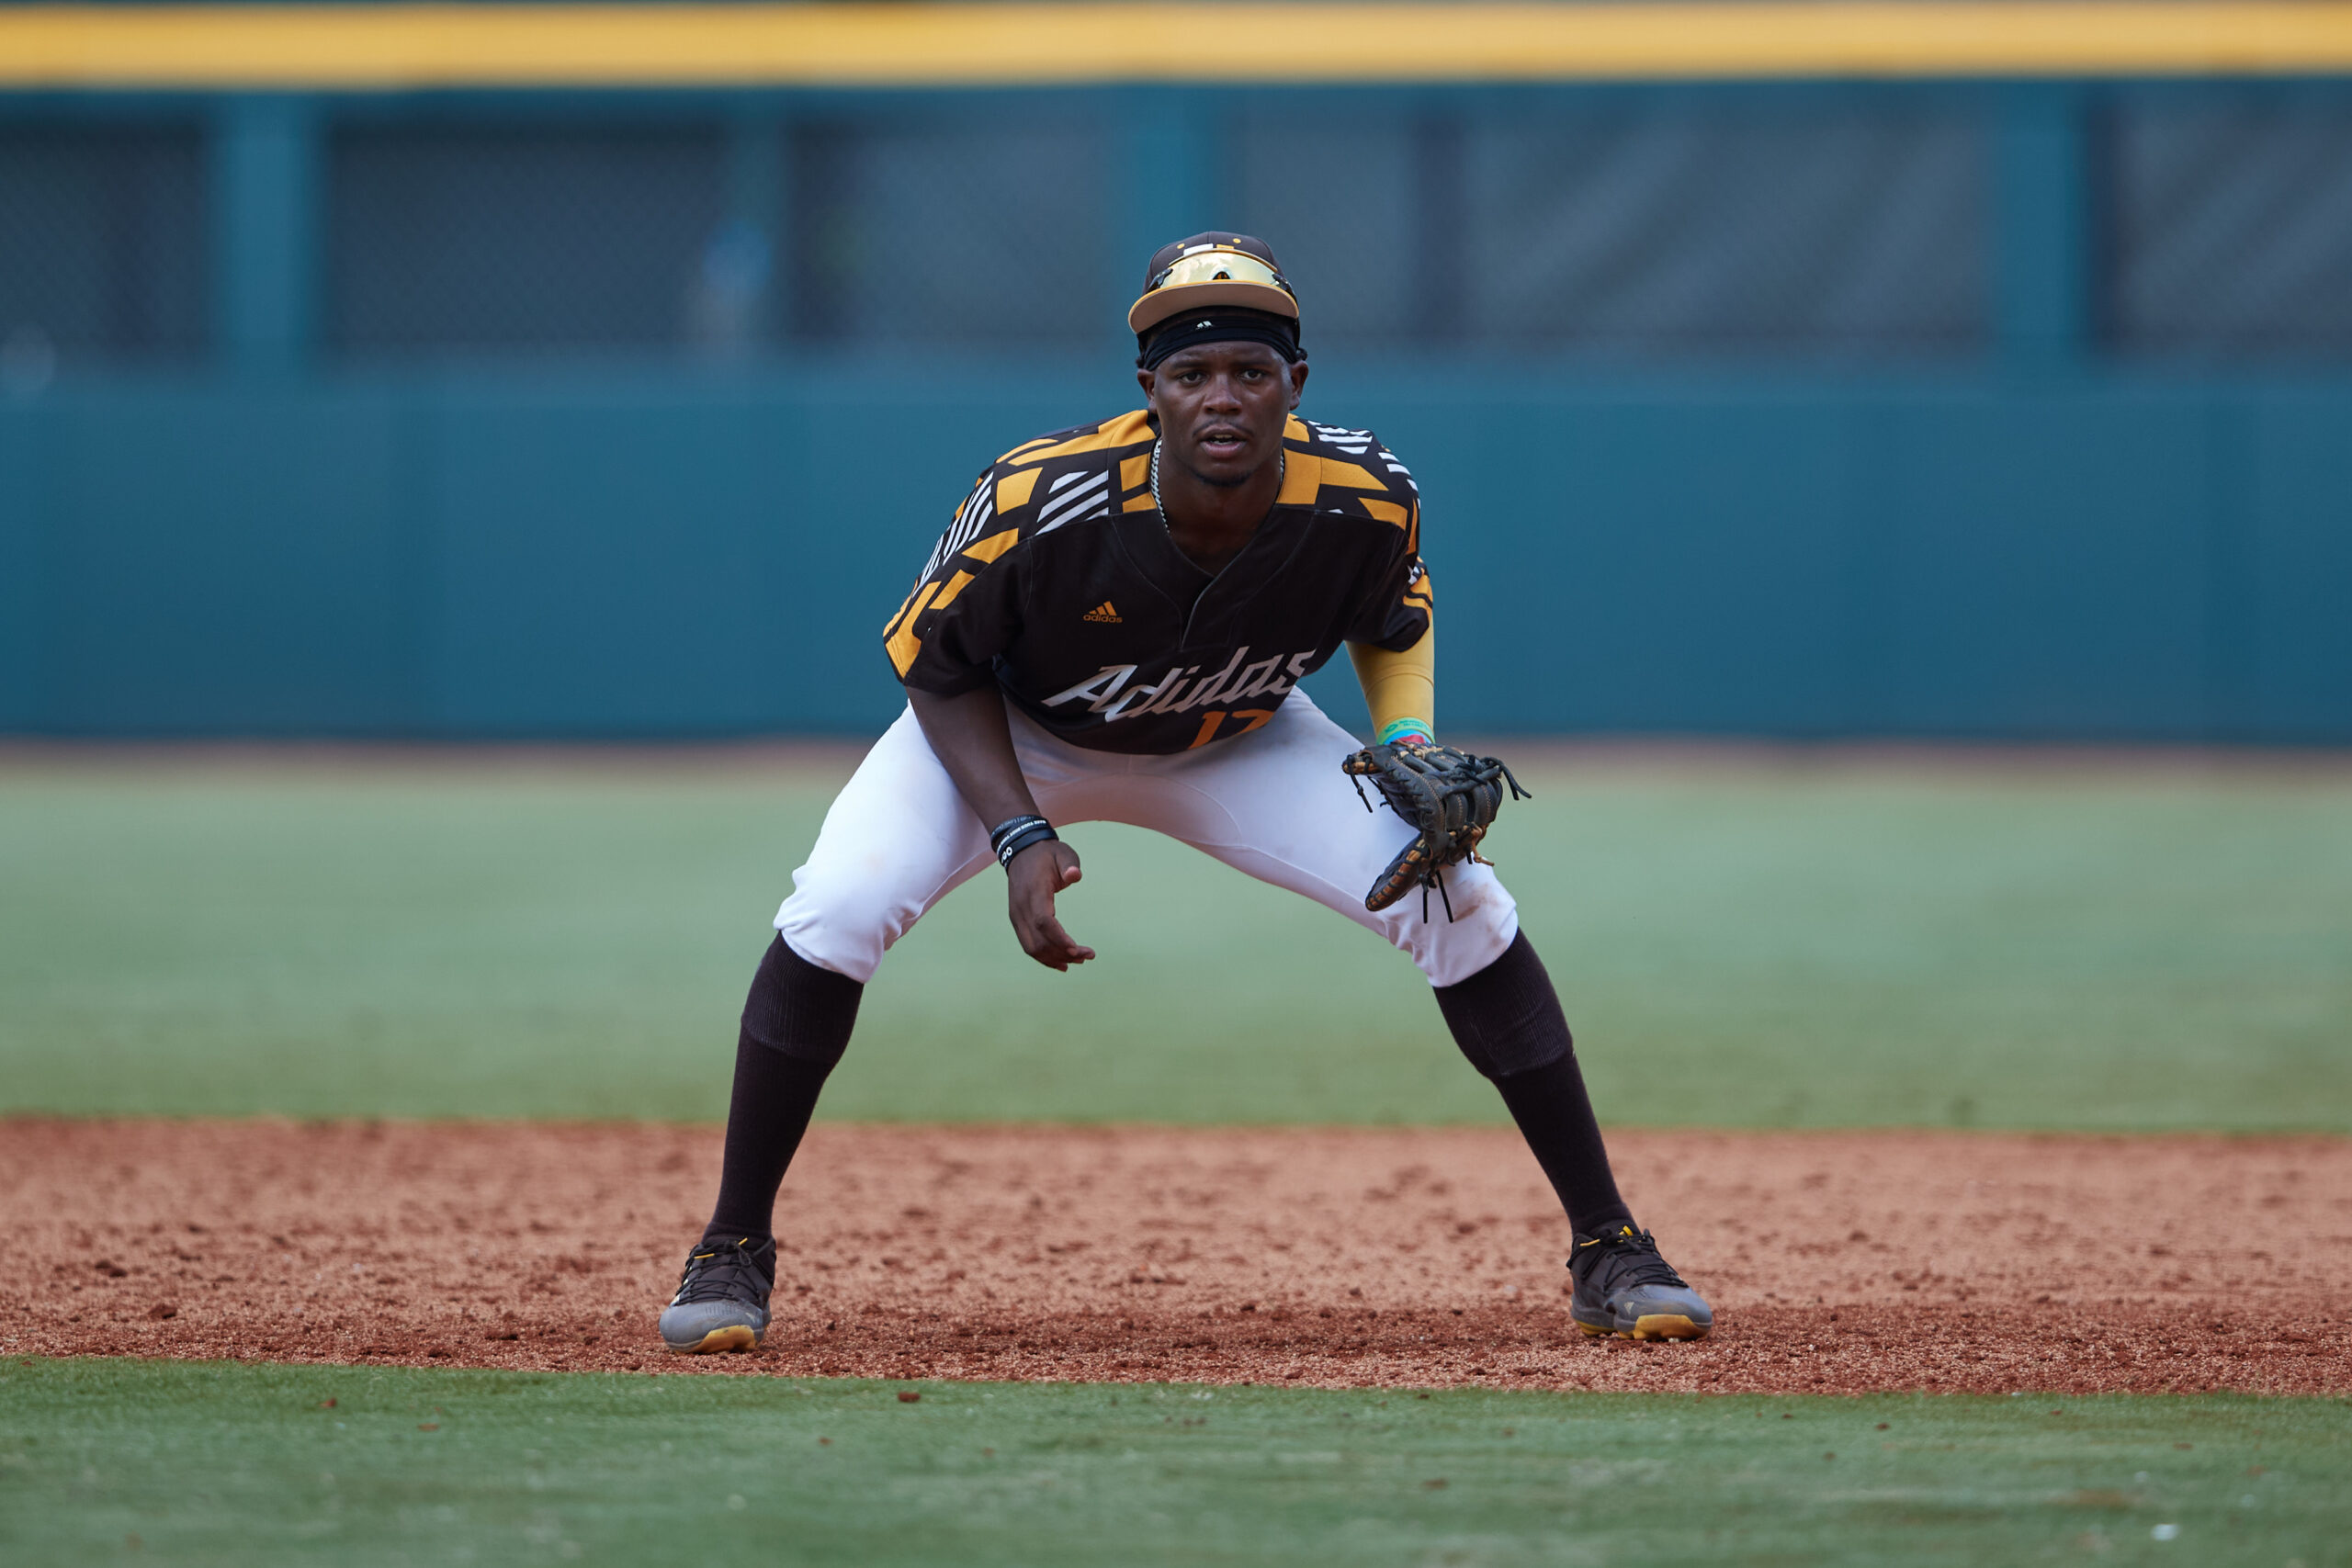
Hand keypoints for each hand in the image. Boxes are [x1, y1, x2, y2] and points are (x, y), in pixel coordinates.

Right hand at [1006, 840, 1093, 970]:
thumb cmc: (1047, 855)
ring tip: (1079, 961)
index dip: (1059, 938)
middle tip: (1088, 956)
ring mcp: (1017, 916)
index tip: (1077, 949)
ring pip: (1032, 948)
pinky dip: (1043, 957)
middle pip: (1038, 941)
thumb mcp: (1063, 853)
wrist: (1022, 852)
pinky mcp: (1017, 920)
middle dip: (1063, 953)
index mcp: (1034, 892)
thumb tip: (1075, 875)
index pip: (1043, 922)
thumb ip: (1070, 865)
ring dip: (1054, 959)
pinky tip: (1061, 964)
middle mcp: (1021, 908)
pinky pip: (1028, 945)